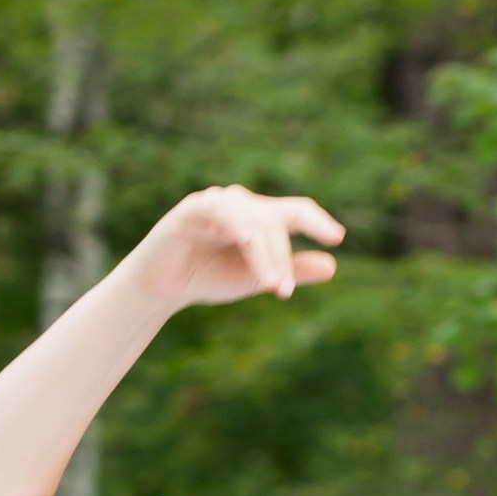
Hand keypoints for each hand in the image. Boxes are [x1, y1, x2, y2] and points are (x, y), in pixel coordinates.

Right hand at [127, 185, 342, 315]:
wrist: (159, 289)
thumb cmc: (207, 278)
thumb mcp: (255, 277)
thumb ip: (290, 271)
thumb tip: (333, 266)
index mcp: (257, 215)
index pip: (294, 211)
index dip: (317, 221)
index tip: (337, 238)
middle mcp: (239, 203)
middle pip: (275, 221)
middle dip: (283, 257)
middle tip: (283, 292)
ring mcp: (215, 203)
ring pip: (253, 219)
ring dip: (265, 252)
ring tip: (270, 284)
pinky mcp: (191, 210)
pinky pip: (223, 212)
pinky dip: (239, 226)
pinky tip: (250, 243)